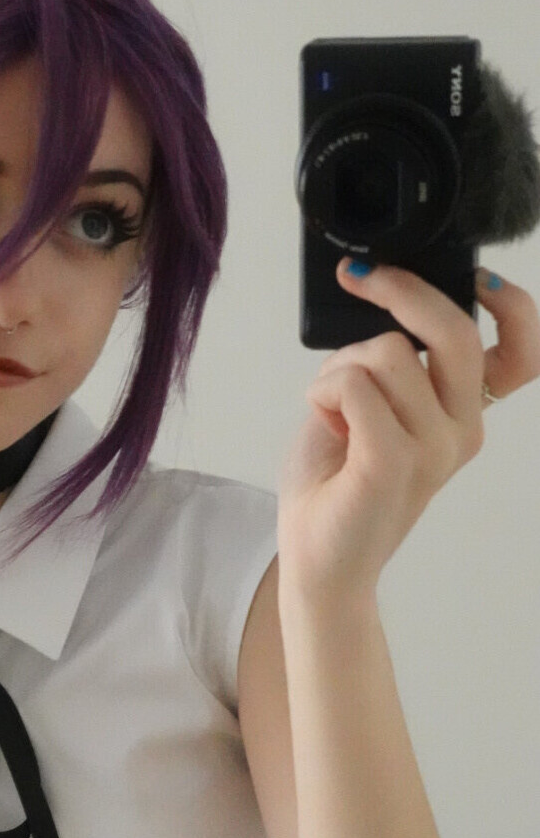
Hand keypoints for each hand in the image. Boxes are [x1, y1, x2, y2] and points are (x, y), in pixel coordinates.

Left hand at [276, 261, 539, 602]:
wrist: (318, 560)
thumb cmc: (335, 482)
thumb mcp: (369, 405)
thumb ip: (390, 362)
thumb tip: (382, 304)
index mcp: (464, 414)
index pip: (520, 353)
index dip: (511, 305)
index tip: (478, 277)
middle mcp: (462, 430)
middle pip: (456, 333)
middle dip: (402, 290)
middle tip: (358, 277)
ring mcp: (433, 449)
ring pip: (390, 353)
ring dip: (340, 365)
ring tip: (327, 406)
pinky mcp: (393, 463)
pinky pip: (359, 387)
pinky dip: (327, 389)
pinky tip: (322, 416)